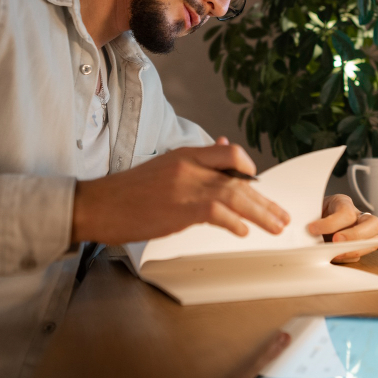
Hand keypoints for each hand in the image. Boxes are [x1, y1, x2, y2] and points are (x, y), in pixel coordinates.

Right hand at [71, 143, 289, 245]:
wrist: (97, 204)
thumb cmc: (128, 192)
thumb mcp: (164, 167)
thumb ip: (195, 161)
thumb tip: (223, 146)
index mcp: (185, 154)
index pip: (230, 153)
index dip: (249, 169)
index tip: (259, 187)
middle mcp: (189, 166)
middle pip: (239, 178)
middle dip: (265, 200)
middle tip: (281, 216)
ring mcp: (185, 186)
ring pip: (235, 195)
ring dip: (260, 213)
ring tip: (274, 227)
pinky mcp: (179, 207)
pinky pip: (217, 211)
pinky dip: (234, 222)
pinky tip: (242, 231)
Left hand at [307, 194, 377, 263]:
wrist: (308, 220)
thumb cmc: (310, 213)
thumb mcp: (308, 209)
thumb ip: (307, 217)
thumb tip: (298, 225)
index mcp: (344, 203)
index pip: (347, 212)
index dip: (331, 223)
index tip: (312, 229)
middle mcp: (357, 217)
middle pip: (374, 224)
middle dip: (355, 235)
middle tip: (335, 242)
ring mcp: (361, 233)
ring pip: (373, 242)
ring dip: (354, 250)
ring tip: (334, 254)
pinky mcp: (356, 248)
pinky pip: (359, 255)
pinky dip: (347, 258)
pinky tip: (333, 257)